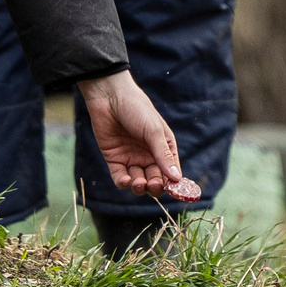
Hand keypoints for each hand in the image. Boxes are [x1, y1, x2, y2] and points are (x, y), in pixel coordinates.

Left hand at [78, 72, 202, 201]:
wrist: (109, 96)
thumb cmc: (137, 109)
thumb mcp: (153, 131)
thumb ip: (163, 155)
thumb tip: (176, 178)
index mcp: (163, 147)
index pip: (171, 171)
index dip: (173, 182)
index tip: (173, 190)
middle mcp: (148, 155)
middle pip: (155, 180)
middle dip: (156, 186)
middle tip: (153, 185)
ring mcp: (131, 158)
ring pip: (138, 182)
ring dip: (140, 187)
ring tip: (139, 183)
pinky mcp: (114, 159)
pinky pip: (120, 177)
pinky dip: (123, 182)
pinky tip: (126, 180)